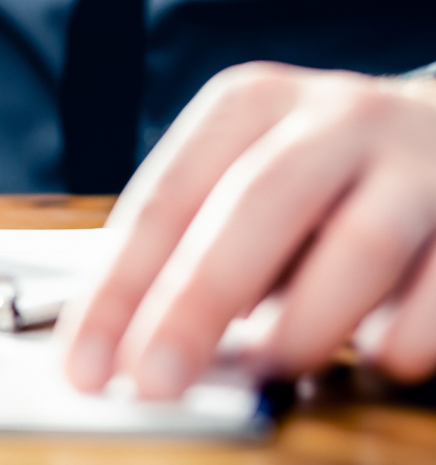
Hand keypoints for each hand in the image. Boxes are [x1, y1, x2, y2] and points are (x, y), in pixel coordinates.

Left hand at [60, 62, 435, 397]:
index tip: (85, 362)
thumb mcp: (242, 179)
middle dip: (195, 304)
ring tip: (272, 368)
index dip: (119, 289)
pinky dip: (404, 333)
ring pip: (358, 242)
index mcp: (248, 106)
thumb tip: (132, 342)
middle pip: (252, 207)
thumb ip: (193, 246)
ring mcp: (413, 159)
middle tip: (155, 380)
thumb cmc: (316, 177)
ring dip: (306, 323)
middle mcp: (331, 117)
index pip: (165, 200)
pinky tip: (378, 356)